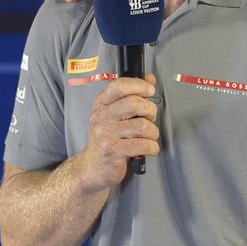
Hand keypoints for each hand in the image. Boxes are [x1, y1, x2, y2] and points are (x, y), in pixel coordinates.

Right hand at [78, 73, 158, 191]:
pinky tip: (148, 148)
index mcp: (101, 104)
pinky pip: (143, 145)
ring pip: (143, 125)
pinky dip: (152, 147)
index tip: (150, 90)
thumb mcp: (116, 113)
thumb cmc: (109, 138)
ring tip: (148, 137)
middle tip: (149, 118)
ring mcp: (105, 134)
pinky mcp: (113, 151)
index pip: (119, 86)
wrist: (93, 167)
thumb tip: (149, 78)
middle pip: (135, 103)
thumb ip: (132, 95)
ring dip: (153, 132)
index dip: (139, 85)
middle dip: (150, 111)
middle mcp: (101, 117)